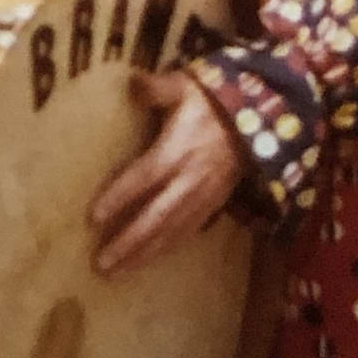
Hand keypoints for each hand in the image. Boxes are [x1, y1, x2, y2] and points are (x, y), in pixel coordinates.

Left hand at [90, 68, 246, 274]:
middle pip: (155, 218)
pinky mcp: (214, 205)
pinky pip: (188, 232)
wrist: (263, 122)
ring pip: (171, 233)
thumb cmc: (214, 102)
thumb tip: (131, 84)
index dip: (118, 198)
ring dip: (144, 254)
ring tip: (116, 273)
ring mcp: (203, 197)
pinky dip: (167, 249)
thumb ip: (156, 88)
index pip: (142, 179)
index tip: (93, 218)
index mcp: (177, 152)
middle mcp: (189, 181)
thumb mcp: (186, 86)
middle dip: (129, 243)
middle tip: (101, 265)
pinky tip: (148, 261)